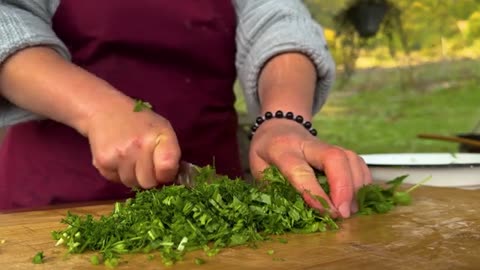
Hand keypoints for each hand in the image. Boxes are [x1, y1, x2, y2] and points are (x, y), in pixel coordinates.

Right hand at [84, 98, 180, 188]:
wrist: (104, 109)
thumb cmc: (140, 121)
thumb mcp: (162, 128)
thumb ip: (170, 152)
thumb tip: (172, 179)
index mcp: (159, 136)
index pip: (167, 169)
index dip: (166, 174)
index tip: (162, 169)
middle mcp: (139, 146)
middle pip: (148, 183)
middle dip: (149, 177)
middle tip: (144, 163)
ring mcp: (119, 155)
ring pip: (131, 184)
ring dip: (132, 176)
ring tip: (130, 158)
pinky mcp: (102, 162)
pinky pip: (115, 180)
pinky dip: (118, 174)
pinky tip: (117, 158)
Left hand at [249, 119, 371, 217]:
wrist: (279, 125)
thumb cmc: (267, 150)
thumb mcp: (257, 168)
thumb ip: (272, 187)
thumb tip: (292, 211)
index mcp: (282, 149)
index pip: (300, 170)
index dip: (314, 192)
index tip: (326, 212)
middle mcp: (307, 144)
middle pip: (333, 157)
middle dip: (343, 187)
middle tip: (343, 213)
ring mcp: (326, 144)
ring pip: (350, 158)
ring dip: (356, 187)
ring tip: (350, 210)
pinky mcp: (339, 149)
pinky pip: (358, 161)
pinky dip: (363, 181)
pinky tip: (358, 198)